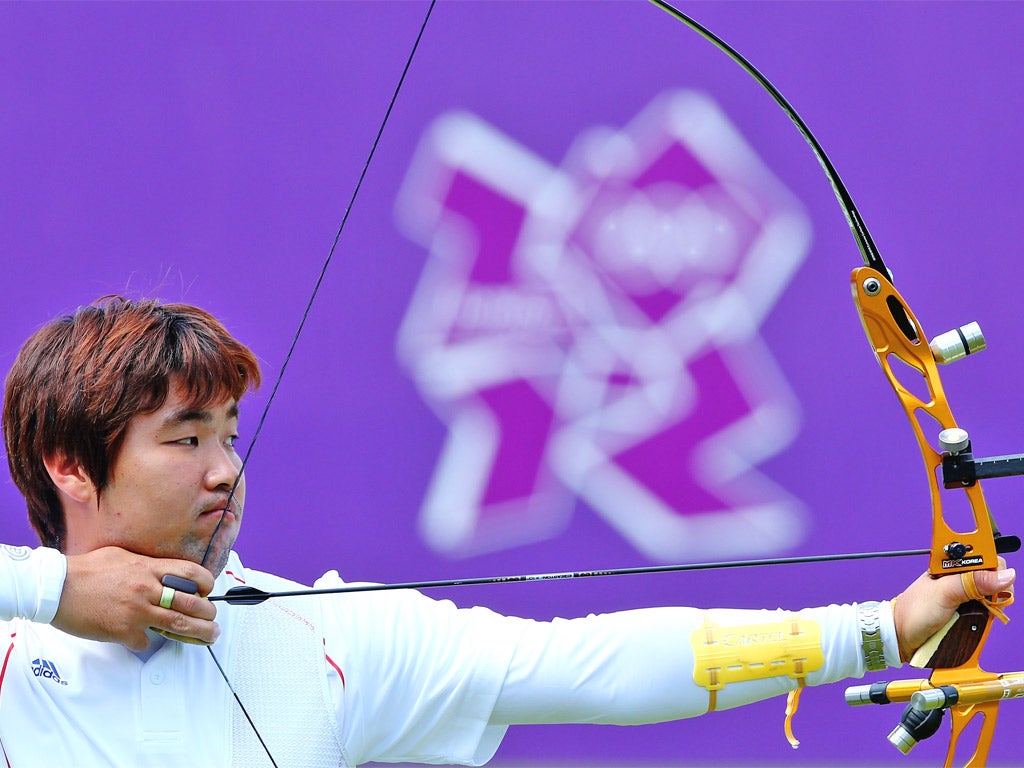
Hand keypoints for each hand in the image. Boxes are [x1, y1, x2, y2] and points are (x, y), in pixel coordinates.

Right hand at [52, 547, 218, 650]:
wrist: (56, 587)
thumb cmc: (87, 570)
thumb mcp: (123, 556)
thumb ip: (147, 566)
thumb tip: (165, 574)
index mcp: (149, 568)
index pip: (192, 574)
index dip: (206, 584)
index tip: (208, 592)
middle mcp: (148, 589)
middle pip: (192, 604)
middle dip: (209, 615)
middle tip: (214, 621)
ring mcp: (137, 611)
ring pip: (179, 626)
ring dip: (199, 634)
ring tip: (209, 638)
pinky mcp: (123, 631)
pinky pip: (146, 641)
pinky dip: (147, 640)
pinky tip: (142, 637)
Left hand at [892, 561, 1014, 662]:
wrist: (902, 636)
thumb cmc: (913, 611)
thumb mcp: (943, 594)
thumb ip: (971, 582)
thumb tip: (1005, 576)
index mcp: (952, 565)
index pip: (986, 557)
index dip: (995, 569)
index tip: (994, 584)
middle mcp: (961, 578)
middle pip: (995, 578)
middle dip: (996, 592)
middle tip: (983, 603)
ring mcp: (966, 596)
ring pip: (993, 597)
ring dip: (990, 608)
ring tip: (974, 615)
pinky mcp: (968, 612)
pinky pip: (987, 613)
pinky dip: (986, 619)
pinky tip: (976, 622)